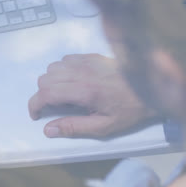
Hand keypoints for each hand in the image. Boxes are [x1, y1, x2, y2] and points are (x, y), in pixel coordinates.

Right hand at [28, 54, 158, 137]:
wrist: (151, 86)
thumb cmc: (129, 110)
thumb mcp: (104, 127)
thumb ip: (74, 127)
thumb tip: (49, 130)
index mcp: (84, 92)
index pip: (46, 93)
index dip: (34, 105)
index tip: (36, 115)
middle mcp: (81, 73)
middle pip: (44, 79)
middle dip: (43, 95)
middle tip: (53, 107)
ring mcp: (85, 62)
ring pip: (52, 67)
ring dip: (51, 82)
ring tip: (63, 94)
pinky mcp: (90, 56)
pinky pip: (65, 59)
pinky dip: (62, 70)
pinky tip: (73, 80)